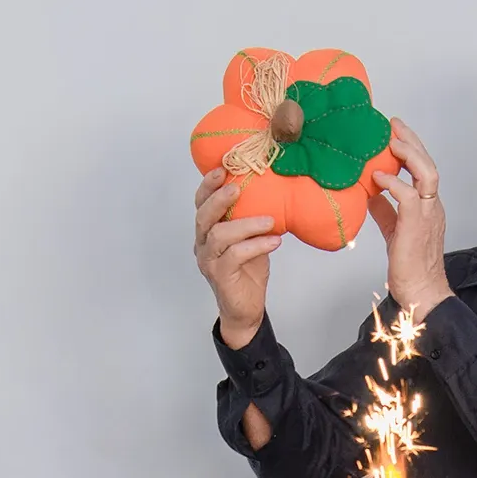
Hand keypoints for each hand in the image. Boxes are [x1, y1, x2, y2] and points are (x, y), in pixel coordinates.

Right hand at [194, 167, 280, 349]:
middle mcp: (203, 244)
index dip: (208, 185)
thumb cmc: (248, 272)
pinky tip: (274, 242)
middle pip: (203, 216)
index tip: (221, 168)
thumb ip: (253, 220)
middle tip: (237, 187)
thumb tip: (275, 193)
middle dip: (219, 199)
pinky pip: (235, 255)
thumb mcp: (252, 239)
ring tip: (269, 221)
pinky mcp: (220, 276)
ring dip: (246, 224)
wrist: (246, 309)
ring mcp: (209, 260)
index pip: (201, 203)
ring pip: (219, 235)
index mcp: (208, 231)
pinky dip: (256, 245)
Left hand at [368, 119, 451, 318]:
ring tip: (392, 142)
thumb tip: (369, 191)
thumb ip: (385, 209)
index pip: (423, 169)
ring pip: (427, 172)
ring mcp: (427, 214)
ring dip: (409, 154)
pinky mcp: (417, 224)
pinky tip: (377, 176)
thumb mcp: (395, 229)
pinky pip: (409, 195)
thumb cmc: (410, 266)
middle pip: (428, 163)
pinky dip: (393, 182)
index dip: (411, 148)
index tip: (395, 133)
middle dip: (411, 141)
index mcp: (428, 206)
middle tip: (393, 125)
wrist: (422, 292)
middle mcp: (431, 206)